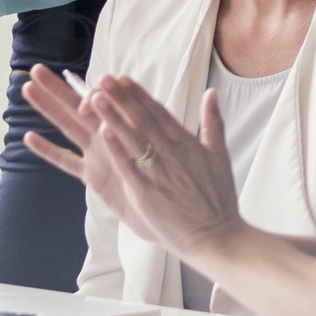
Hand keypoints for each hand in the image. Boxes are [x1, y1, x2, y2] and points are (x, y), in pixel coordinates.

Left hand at [23, 67, 246, 253]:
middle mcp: (173, 155)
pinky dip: (117, 150)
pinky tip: (102, 133)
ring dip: (114, 117)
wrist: (217, 236)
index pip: (159, 113)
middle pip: (143, 121)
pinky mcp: (148, 195)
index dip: (138, 95)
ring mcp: (160, 175)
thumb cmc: (218, 199)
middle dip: (122, 98)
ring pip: (133, 139)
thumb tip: (211, 93)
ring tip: (95, 98)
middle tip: (103, 79)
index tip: (122, 79)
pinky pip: (129, 168)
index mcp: (187, 145)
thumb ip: (213, 122)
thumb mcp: (220, 155)